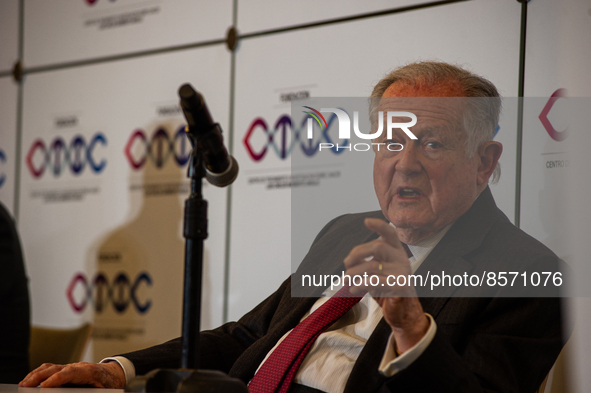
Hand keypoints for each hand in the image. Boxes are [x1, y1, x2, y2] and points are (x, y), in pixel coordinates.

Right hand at [19, 361, 125, 387]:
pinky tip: (30, 381)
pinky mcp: (66, 370)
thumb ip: (92, 392)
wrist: (114, 374)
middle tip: (26, 385)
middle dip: (39, 376)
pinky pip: (50, 369)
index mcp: (89, 371)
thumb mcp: (103, 391)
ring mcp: (71, 367)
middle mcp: (78, 366)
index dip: (57, 379)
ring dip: (36, 374)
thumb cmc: (109, 384)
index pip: (70, 373)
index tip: (44, 386)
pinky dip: (39, 374)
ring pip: (50, 367)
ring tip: (23, 384)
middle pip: (56, 368)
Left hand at [344, 218, 429, 352]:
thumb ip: (367, 262)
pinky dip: (359, 284)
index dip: (379, 225)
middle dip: (356, 254)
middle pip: (377, 246)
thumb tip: (348, 261)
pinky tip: (353, 289)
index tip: (366, 221)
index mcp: (397, 251)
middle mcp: (402, 259)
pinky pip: (374, 281)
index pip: (390, 233)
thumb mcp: (377, 272)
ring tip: (347, 280)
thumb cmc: (387, 290)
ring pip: (372, 266)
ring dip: (353, 273)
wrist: (404, 313)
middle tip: (346, 265)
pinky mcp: (400, 286)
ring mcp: (402, 272)